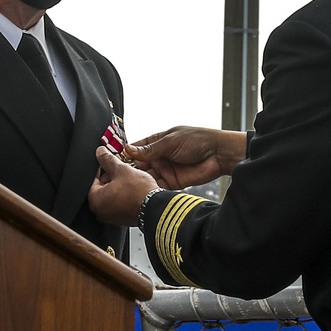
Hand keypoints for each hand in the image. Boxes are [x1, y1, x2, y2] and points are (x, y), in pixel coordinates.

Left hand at [89, 147, 159, 225]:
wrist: (157, 207)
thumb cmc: (139, 193)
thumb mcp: (121, 170)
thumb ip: (108, 160)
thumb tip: (100, 153)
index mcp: (95, 201)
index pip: (92, 179)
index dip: (100, 166)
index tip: (106, 160)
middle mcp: (100, 212)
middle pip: (101, 187)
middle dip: (109, 175)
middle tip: (118, 166)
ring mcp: (112, 216)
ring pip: (111, 194)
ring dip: (117, 183)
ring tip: (127, 175)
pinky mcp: (122, 218)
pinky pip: (118, 201)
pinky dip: (123, 193)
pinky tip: (131, 186)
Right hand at [124, 126, 247, 189]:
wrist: (218, 154)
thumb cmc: (197, 140)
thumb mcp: (170, 141)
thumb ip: (149, 149)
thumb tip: (128, 149)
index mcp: (158, 142)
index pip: (136, 148)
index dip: (125, 153)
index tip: (112, 158)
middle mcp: (159, 156)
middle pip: (139, 165)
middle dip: (129, 169)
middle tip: (116, 175)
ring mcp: (165, 170)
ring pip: (146, 177)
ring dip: (138, 180)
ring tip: (126, 184)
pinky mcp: (172, 183)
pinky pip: (157, 187)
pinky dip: (149, 189)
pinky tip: (141, 191)